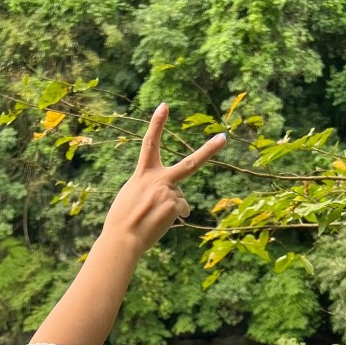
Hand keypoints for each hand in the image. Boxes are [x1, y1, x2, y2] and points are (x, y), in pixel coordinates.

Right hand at [100, 103, 226, 253]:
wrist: (122, 238)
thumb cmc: (122, 221)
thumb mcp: (132, 196)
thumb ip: (151, 189)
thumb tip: (174, 198)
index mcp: (143, 174)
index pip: (150, 143)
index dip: (157, 123)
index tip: (164, 106)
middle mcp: (158, 179)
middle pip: (190, 163)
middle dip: (209, 151)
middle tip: (223, 139)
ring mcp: (168, 191)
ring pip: (180, 198)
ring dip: (171, 208)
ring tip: (153, 218)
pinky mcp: (174, 205)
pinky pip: (182, 210)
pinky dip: (174, 217)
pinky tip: (160, 223)